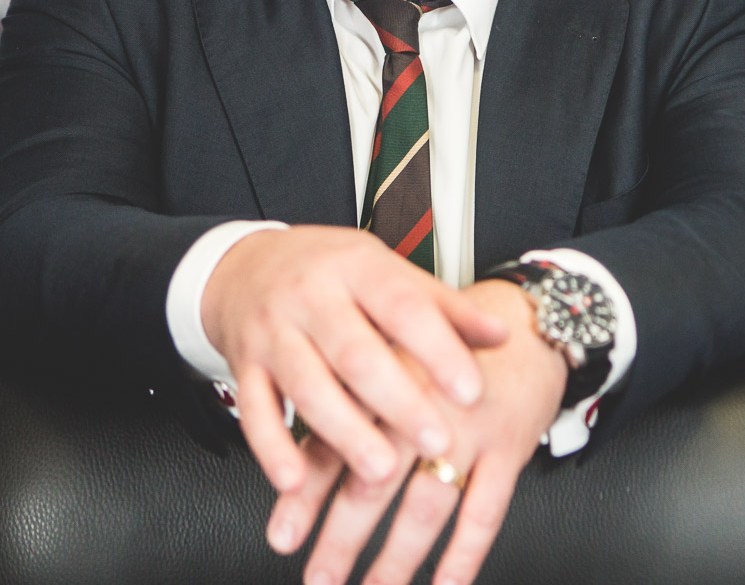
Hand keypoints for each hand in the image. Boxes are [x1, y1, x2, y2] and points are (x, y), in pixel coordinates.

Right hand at [203, 226, 508, 493]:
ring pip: (308, 386)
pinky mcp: (244, 366)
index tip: (472, 389)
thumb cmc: (331, 273)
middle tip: (438, 442)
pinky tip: (294, 480)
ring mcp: (273, 332)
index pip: (405, 308)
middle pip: (356, 353)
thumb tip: (501, 335)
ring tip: (380, 469)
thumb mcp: (389, 272)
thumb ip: (445, 307)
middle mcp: (312, 298)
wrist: (245, 265)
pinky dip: (272, 449)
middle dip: (399, 402)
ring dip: (344, 433)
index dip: (440, 350)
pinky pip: (254, 411)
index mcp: (358, 267)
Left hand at [265, 280, 569, 584]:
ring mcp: (469, 429)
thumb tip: (293, 462)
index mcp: (386, 382)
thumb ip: (349, 404)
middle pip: (375, 481)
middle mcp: (424, 406)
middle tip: (320, 577)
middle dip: (343, 539)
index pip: (335, 444)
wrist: (533, 324)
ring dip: (398, 557)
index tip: (283, 537)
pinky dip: (464, 553)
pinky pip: (486, 510)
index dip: (304, 495)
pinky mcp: (509, 446)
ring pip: (427, 504)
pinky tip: (446, 581)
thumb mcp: (396, 360)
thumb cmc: (453, 351)